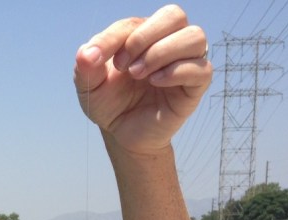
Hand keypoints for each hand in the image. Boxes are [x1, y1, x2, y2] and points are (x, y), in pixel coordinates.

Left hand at [74, 4, 211, 153]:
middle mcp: (168, 43)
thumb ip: (84, 67)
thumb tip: (87, 53)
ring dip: (162, 52)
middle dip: (144, 38)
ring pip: (195, 37)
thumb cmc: (111, 104)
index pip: (136, 22)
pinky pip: (202, 68)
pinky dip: (177, 71)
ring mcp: (185, 63)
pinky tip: (155, 82)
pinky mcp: (195, 86)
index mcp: (143, 36)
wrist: (122, 135)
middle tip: (124, 66)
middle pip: (174, 15)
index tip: (97, 59)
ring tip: (139, 74)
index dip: (115, 38)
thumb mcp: (89, 86)